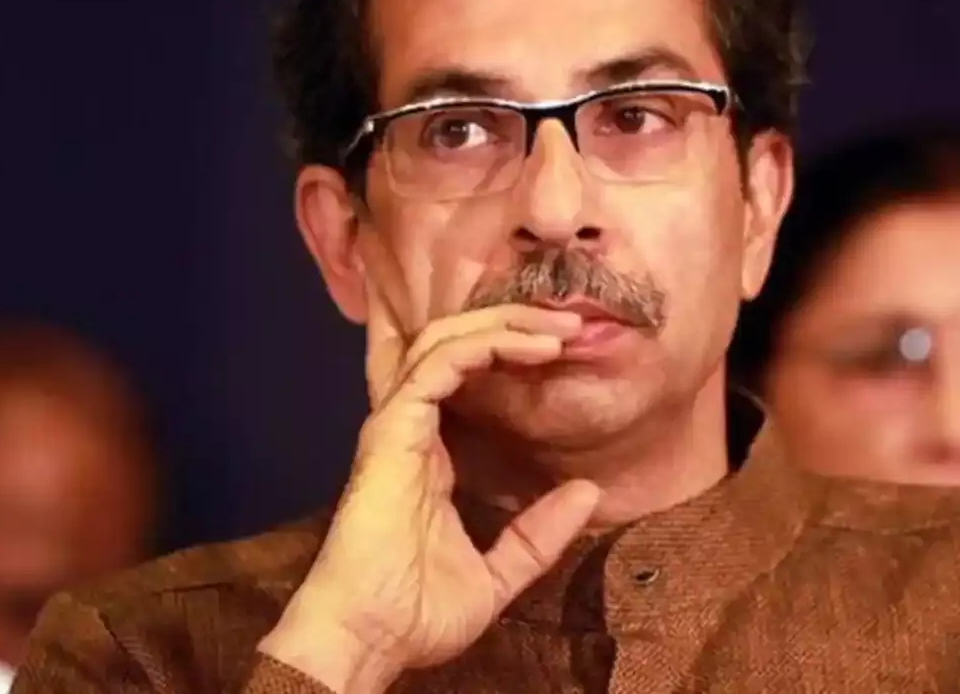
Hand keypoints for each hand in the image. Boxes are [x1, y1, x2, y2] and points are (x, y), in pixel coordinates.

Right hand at [259, 281, 601, 691]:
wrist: (373, 638)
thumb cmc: (419, 614)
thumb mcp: (499, 574)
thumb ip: (538, 535)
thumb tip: (586, 493)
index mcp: (432, 455)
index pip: (463, 378)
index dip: (508, 352)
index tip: (564, 349)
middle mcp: (412, 428)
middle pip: (453, 344)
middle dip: (511, 321)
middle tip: (571, 321)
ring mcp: (398, 424)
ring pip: (443, 341)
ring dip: (503, 324)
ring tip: (557, 327)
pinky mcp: (393, 428)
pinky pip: (437, 365)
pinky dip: (483, 344)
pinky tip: (528, 346)